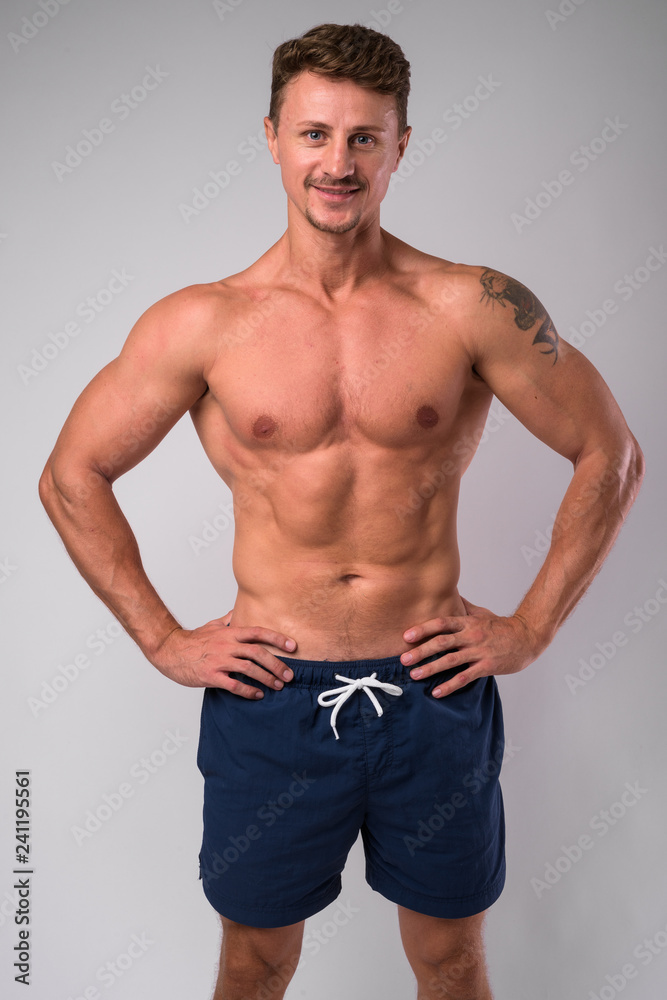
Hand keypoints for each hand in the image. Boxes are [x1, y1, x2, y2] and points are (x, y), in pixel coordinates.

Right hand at [151, 614, 296, 697]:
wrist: (170, 650)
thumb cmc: (192, 640)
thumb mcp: (212, 625)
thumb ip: (228, 620)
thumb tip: (238, 613)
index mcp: (230, 633)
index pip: (258, 633)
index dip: (277, 638)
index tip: (292, 646)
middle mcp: (227, 645)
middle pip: (258, 653)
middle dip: (276, 664)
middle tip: (289, 675)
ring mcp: (219, 660)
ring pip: (249, 669)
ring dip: (266, 678)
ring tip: (278, 686)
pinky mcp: (211, 675)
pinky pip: (234, 684)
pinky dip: (248, 691)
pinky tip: (258, 695)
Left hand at [400, 597, 541, 696]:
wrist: (527, 637)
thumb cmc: (502, 626)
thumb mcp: (482, 613)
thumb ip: (463, 606)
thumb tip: (449, 594)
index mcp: (468, 622)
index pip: (441, 623)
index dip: (423, 629)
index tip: (406, 636)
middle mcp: (471, 636)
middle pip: (442, 642)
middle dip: (420, 651)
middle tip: (403, 659)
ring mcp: (479, 651)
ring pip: (451, 660)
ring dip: (430, 668)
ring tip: (414, 675)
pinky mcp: (487, 666)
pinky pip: (465, 677)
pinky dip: (450, 685)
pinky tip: (437, 692)